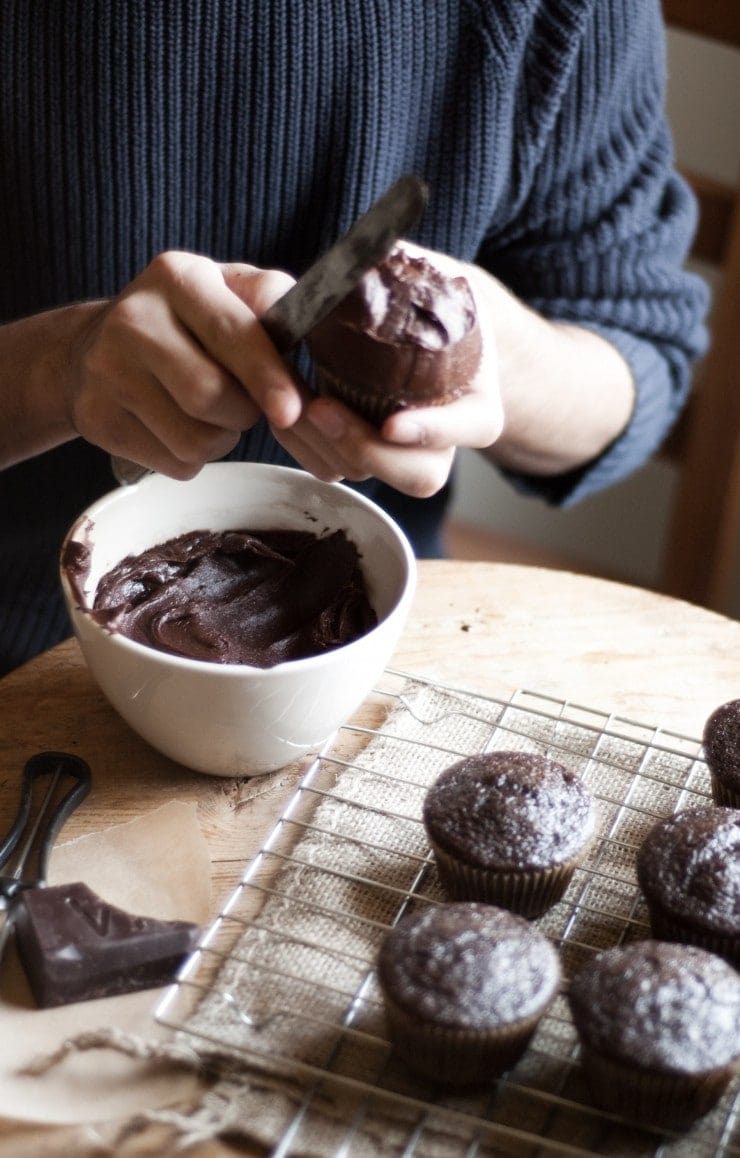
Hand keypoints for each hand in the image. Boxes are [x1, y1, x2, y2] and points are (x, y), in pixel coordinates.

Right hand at [63, 251, 302, 478]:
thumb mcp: (226, 290)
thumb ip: (270, 298)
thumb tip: (305, 315)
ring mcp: (106, 371)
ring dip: (220, 439)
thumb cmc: (184, 322)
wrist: (93, 348)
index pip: (231, 333)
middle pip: (209, 396)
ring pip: (194, 440)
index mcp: (177, 277)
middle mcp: (133, 319)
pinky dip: (192, 458)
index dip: (266, 377)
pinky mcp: (95, 419)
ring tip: (210, 414)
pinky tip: (178, 427)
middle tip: (242, 402)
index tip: (291, 411)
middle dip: (243, 412)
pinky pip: (173, 463)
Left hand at [272, 242, 503, 496]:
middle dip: (369, 450)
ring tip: (296, 407)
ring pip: (372, 477)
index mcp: (476, 402)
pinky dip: (308, 446)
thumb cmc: (429, 294)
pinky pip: (336, 466)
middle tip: (323, 410)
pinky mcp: (362, 452)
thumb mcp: (427, 272)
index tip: (394, 424)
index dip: (433, 430)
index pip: (470, 428)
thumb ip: (398, 263)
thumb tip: (355, 251)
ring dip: (328, 447)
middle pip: (419, 474)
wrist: (419, 318)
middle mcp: (443, 439)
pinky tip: (283, 412)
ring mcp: (401, 452)